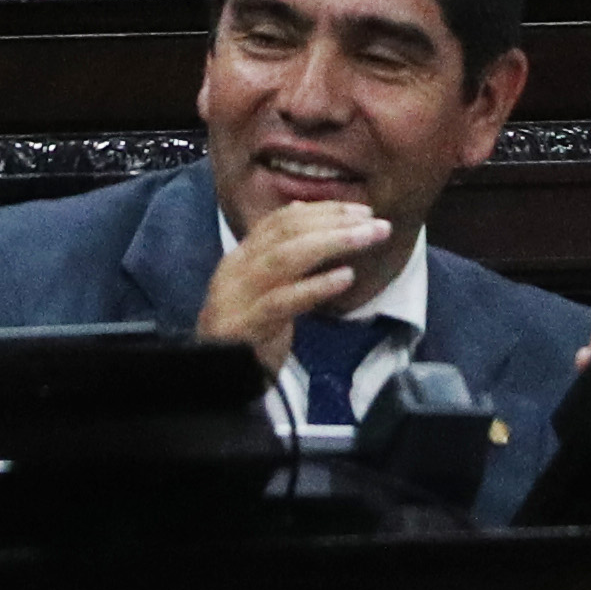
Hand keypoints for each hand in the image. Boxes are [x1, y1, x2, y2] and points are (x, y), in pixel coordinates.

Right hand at [193, 196, 392, 371]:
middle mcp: (238, 268)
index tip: (361, 210)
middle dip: (334, 222)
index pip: (282, 220)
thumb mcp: (264, 288)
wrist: (215, 379)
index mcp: (242, 256)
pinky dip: (316, 286)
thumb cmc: (248, 332)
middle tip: (375, 222)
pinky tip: (345, 277)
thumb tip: (308, 212)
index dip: (322, 210)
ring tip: (367, 238)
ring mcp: (240, 296)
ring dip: (332, 243)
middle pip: (287, 233)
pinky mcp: (247, 325)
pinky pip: (283, 300)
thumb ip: (283, 254)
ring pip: (286, 258)